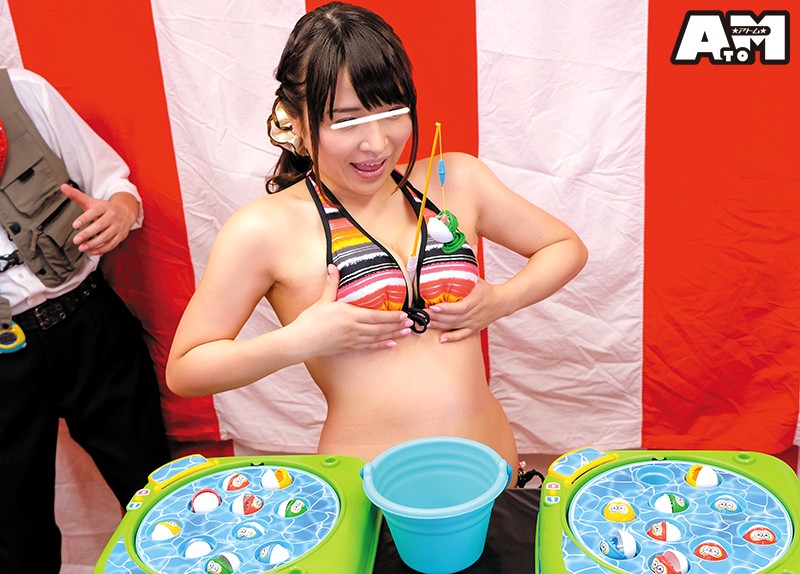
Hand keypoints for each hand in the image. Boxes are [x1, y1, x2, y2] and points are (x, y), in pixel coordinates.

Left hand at [60, 183, 138, 255]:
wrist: (125, 211)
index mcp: (104, 207)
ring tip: (81, 248)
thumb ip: (76, 195)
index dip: (84, 218)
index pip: (94, 212)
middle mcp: (113, 216)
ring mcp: (118, 227)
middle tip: (75, 240)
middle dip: (87, 234)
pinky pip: (112, 244)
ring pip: (106, 236)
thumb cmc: (104, 208)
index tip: (74, 225)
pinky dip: (102, 249)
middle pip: (100, 225)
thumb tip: (62, 186)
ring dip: (94, 244)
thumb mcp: (92, 201)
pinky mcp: (121, 236)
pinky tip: (92, 252)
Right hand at [290, 265, 413, 354]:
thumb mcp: (323, 300)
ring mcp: (352, 339)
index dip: (391, 316)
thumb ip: (332, 284)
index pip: (375, 316)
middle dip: (396, 325)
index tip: (404, 314)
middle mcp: (354, 328)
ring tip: (406, 333)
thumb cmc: (310, 320)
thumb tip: (333, 267)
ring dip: (392, 335)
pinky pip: (369, 346)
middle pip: (380, 327)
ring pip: (377, 337)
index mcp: (349, 315)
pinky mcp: (349, 347)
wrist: (301, 341)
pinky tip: (391, 344)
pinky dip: (381, 345)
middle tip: (411, 324)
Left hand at [427, 279, 499, 342]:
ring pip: (455, 325)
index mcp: (475, 300)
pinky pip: (462, 335)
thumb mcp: (476, 279)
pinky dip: (452, 338)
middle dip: (437, 316)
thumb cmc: (486, 290)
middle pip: (454, 318)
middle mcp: (474, 314)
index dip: (446, 308)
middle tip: (422, 314)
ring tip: (426, 322)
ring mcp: (473, 323)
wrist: (501, 302)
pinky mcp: (473, 329)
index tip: (434, 306)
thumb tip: (449, 264)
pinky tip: (442, 339)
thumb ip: (464, 274)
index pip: (460, 307)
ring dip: (439, 325)